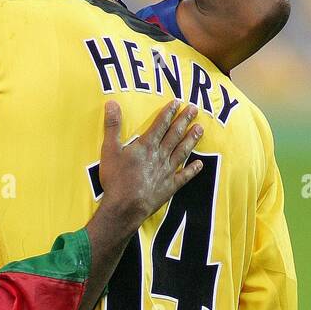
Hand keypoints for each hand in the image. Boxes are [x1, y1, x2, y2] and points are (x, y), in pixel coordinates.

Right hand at [97, 99, 202, 231]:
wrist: (125, 207)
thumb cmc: (116, 179)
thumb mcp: (109, 150)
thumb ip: (112, 126)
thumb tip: (111, 103)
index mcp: (146, 145)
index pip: (160, 124)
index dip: (169, 112)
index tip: (178, 102)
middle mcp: (160, 155)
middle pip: (175, 134)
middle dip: (184, 120)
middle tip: (195, 109)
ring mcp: (167, 171)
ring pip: (182, 151)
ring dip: (191, 139)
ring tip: (200, 129)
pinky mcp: (169, 187)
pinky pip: (184, 176)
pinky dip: (192, 170)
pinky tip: (200, 164)